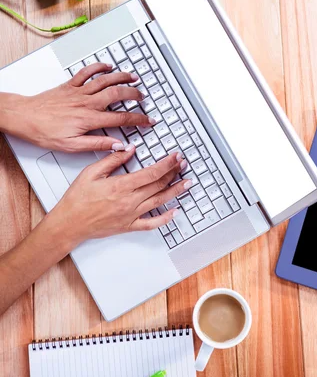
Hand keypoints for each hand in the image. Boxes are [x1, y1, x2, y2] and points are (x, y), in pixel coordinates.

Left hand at [0, 63, 153, 151]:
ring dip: (122, 77)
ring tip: (133, 77)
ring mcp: (79, 92)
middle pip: (117, 93)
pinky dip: (99, 67)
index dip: (138, 119)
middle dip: (134, 94)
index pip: (121, 118)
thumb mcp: (72, 146)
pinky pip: (87, 72)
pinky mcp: (70, 85)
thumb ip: (97, 144)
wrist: (24, 117)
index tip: (148, 121)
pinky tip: (107, 66)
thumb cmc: (44, 132)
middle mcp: (86, 102)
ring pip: (105, 80)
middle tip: (143, 97)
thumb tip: (117, 145)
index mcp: (89, 119)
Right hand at [44, 148, 190, 250]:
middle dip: (174, 173)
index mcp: (121, 186)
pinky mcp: (129, 226)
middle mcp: (129, 201)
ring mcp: (131, 215)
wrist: (69, 223)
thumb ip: (112, 160)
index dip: (167, 163)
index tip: (175, 156)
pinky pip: (151, 223)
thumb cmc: (77, 199)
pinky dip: (165, 218)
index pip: (151, 172)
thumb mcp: (91, 172)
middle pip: (159, 185)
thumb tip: (129, 150)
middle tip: (183, 164)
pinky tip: (175, 212)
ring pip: (159, 202)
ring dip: (176, 191)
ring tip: (187, 183)